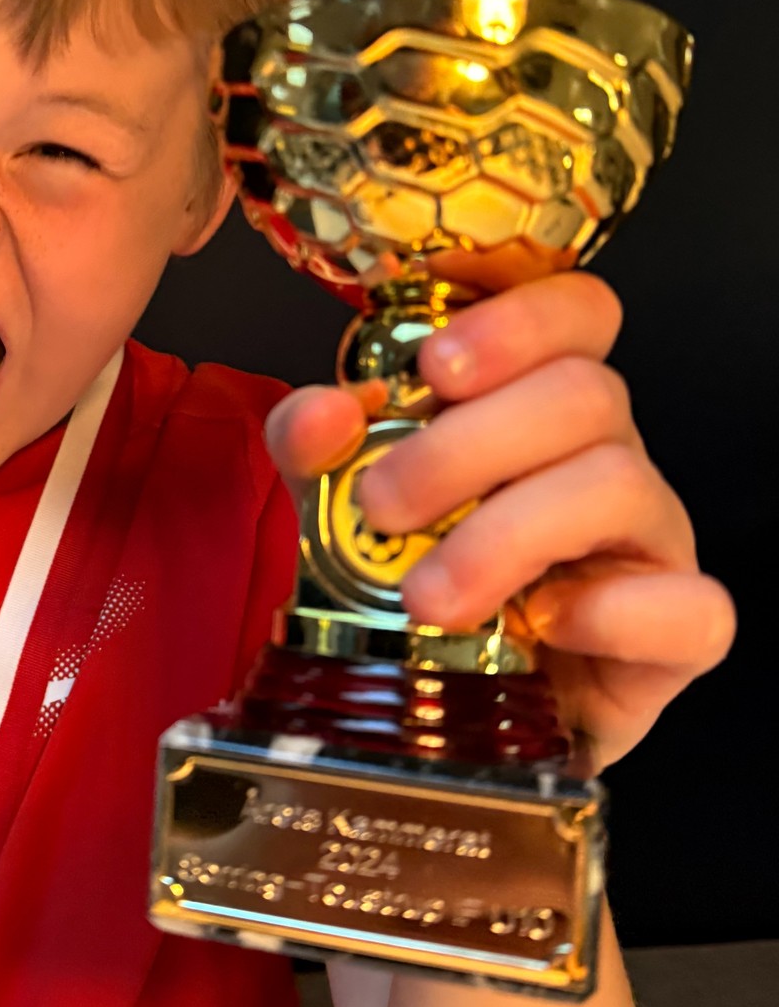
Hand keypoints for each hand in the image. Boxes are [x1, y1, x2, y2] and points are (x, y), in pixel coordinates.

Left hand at [264, 272, 734, 771]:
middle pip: (585, 393)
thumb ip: (315, 445)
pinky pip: (691, 606)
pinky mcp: (676, 634)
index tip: (433, 368)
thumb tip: (322, 415)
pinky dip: (610, 614)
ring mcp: (649, 540)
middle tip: (383, 505)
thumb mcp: (337, 495)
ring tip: (426, 596)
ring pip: (620, 485)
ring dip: (505, 535)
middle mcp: (605, 453)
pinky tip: (539, 629)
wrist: (445, 694)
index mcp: (535, 400)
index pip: (578, 312)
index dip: (518, 323)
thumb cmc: (409, 572)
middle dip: (466, 446)